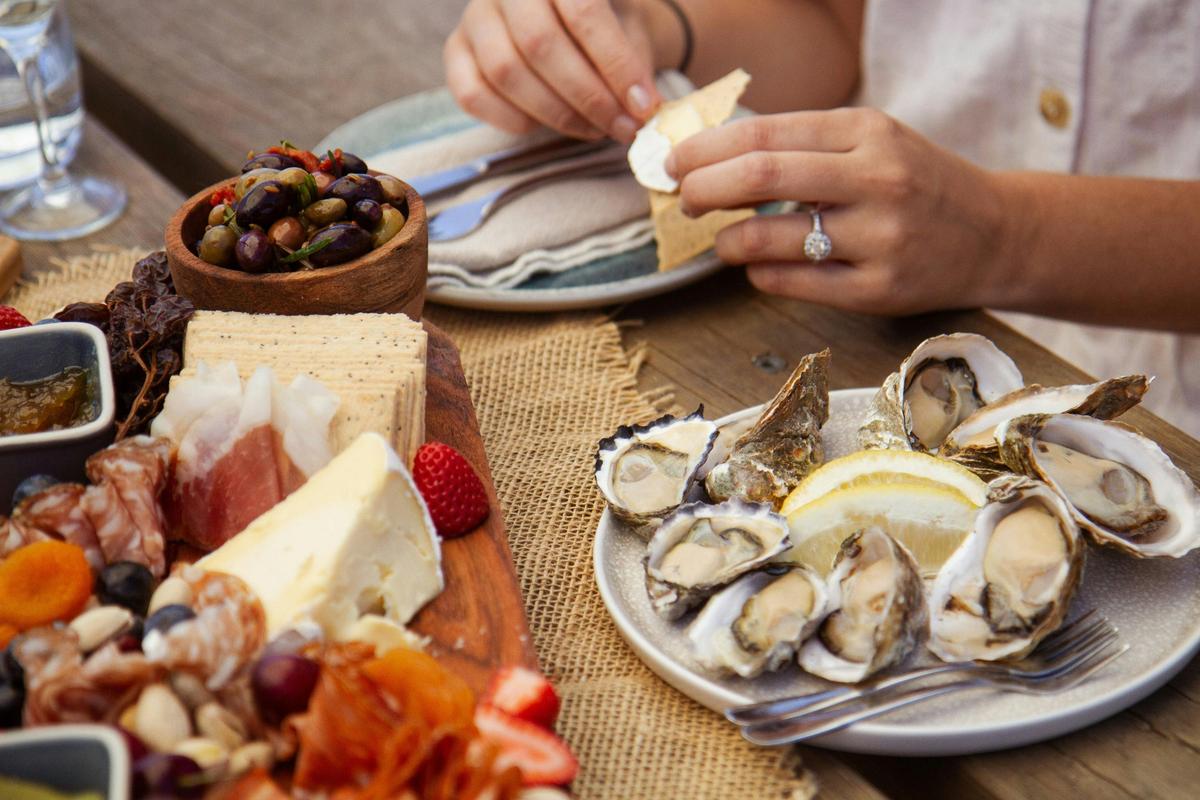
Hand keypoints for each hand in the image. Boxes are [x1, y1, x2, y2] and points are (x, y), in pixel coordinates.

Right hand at [445, 0, 661, 142]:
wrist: (573, 19)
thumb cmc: (606, 25)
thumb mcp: (628, 29)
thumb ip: (634, 62)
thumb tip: (642, 107)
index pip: (583, 12)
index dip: (615, 64)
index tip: (643, 105)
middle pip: (540, 44)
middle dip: (588, 96)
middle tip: (621, 126)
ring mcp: (475, 16)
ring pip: (505, 71)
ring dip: (556, 114)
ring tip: (594, 129)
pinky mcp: (455, 51)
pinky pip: (473, 94)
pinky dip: (514, 120)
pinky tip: (546, 125)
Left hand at [665, 108, 1015, 314]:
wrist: (996, 233)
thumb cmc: (917, 184)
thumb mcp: (872, 142)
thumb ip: (803, 146)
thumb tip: (714, 159)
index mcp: (867, 132)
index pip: (765, 134)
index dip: (706, 149)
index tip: (674, 162)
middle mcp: (876, 179)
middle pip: (761, 176)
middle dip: (704, 188)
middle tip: (684, 200)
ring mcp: (879, 237)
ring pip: (771, 236)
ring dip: (728, 239)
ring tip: (721, 240)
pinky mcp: (879, 290)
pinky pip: (794, 282)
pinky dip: (760, 273)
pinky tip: (757, 266)